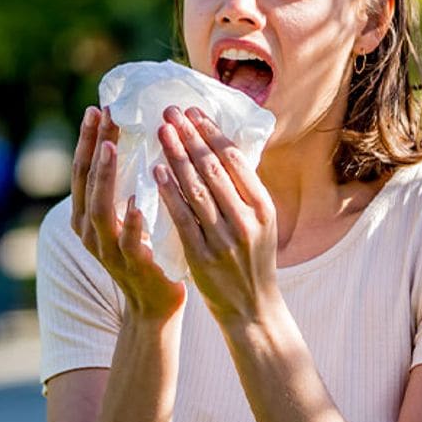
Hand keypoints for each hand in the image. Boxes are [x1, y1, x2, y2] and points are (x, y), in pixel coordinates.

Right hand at [71, 106, 185, 320]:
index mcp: (86, 215)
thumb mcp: (127, 213)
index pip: (82, 169)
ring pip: (100, 208)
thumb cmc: (145, 248)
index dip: (88, 139)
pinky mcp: (132, 266)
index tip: (97, 108)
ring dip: (105, 176)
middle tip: (104, 114)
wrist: (154, 303)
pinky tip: (138, 203)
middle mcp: (90, 230)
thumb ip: (125, 184)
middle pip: (87, 181)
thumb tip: (134, 137)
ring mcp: (108, 249)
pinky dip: (132, 222)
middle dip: (94, 146)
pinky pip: (129, 242)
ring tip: (111, 147)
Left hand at [156, 106, 279, 327]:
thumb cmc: (253, 259)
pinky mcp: (203, 257)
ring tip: (162, 132)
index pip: (236, 160)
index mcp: (264, 207)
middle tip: (171, 112)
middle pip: (214, 169)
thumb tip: (221, 147)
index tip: (193, 112)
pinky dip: (169, 192)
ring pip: (197, 189)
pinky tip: (157, 172)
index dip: (212, 133)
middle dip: (190, 137)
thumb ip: (244, 190)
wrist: (253, 310)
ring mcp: (225, 240)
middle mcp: (247, 220)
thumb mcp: (261, 222)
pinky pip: (183, 218)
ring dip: (177, 157)